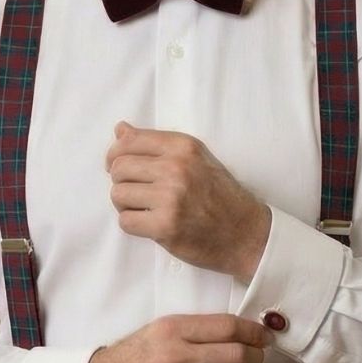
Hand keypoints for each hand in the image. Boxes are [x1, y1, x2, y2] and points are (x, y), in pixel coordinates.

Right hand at [83, 313, 268, 362]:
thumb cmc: (134, 356)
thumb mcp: (160, 329)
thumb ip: (197, 329)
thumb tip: (243, 331)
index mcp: (171, 329)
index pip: (228, 327)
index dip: (254, 331)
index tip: (263, 336)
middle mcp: (173, 358)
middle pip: (237, 356)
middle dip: (255, 357)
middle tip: (255, 357)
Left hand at [105, 122, 271, 280]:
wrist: (245, 233)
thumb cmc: (219, 195)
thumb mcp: (195, 158)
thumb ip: (157, 144)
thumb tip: (120, 129)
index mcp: (183, 146)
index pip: (129, 140)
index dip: (115, 154)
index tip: (117, 165)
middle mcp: (176, 168)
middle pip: (119, 168)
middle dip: (120, 181)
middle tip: (134, 192)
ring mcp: (171, 197)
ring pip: (118, 195)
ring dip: (125, 205)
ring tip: (144, 208)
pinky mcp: (166, 226)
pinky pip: (126, 221)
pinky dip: (133, 225)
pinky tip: (150, 223)